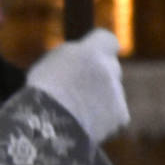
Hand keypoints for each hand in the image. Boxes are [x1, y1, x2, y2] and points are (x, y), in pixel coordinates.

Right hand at [27, 28, 129, 143]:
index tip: (89, 55)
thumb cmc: (43, 92)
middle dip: (97, 76)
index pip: (106, 39)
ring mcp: (118, 93)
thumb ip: (71, 57)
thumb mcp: (50, 63)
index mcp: (91, 50)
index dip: (98, 47)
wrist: (52, 124)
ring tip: (74, 113)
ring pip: (112, 93)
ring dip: (99, 99)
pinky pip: (115, 115)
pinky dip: (103, 120)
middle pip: (109, 68)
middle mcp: (110, 68)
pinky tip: (85, 125)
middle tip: (76, 89)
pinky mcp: (121, 116)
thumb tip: (81, 59)